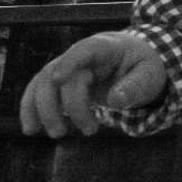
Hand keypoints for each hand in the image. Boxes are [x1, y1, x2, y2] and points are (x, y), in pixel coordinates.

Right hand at [19, 31, 165, 136]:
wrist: (135, 62)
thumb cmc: (144, 66)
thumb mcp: (150, 75)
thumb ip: (135, 87)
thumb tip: (116, 101)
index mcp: (105, 47)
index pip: (84, 50)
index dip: (70, 62)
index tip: (58, 78)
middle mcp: (80, 55)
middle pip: (59, 74)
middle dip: (63, 104)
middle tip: (81, 131)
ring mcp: (67, 67)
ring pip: (42, 83)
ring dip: (42, 109)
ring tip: (57, 134)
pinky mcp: (59, 82)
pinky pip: (38, 92)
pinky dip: (31, 108)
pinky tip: (31, 128)